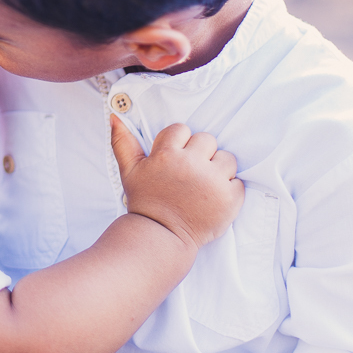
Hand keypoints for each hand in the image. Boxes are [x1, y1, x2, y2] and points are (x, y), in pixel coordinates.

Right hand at [111, 117, 242, 248]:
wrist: (162, 235)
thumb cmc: (146, 201)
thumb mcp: (129, 171)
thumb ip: (122, 142)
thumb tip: (114, 117)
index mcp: (167, 155)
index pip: (182, 130)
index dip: (179, 145)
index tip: (174, 162)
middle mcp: (191, 164)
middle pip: (207, 140)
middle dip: (200, 154)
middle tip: (190, 174)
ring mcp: (213, 181)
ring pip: (227, 158)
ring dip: (218, 169)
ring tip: (204, 186)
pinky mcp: (229, 199)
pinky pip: (238, 182)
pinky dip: (229, 190)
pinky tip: (213, 199)